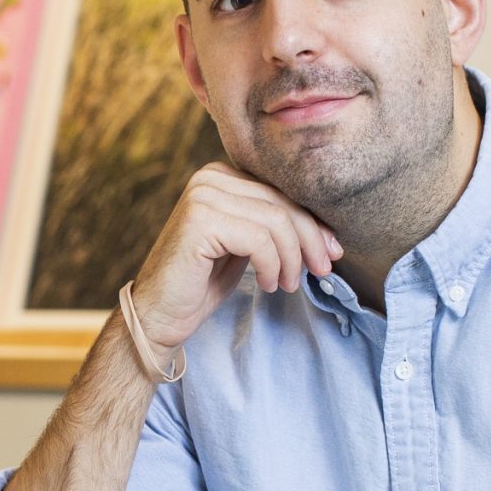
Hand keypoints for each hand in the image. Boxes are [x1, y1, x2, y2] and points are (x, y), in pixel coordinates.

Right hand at [127, 163, 341, 350]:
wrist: (158, 315)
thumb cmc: (202, 282)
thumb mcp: (246, 246)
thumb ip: (274, 227)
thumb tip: (327, 231)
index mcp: (222, 175)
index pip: (282, 192)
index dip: (312, 223)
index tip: (332, 253)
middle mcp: (210, 177)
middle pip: (282, 203)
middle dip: (310, 240)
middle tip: (322, 271)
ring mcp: (203, 195)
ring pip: (275, 221)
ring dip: (291, 259)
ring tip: (287, 284)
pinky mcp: (200, 219)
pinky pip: (259, 239)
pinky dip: (271, 266)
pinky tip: (267, 284)